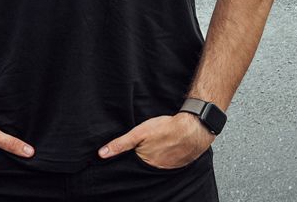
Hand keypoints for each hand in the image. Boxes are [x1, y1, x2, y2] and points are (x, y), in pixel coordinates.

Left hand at [98, 114, 213, 169]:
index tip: (135, 151)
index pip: (133, 165)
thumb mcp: (140, 132)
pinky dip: (169, 157)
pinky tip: (171, 147)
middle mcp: (156, 169)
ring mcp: (169, 167)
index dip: (132, 158)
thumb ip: (121, 143)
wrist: (194, 127)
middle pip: (145, 165)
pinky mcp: (180, 163)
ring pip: (158, 164)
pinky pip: (171, 163)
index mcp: (144, 163)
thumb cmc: (168, 128)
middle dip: (145, 158)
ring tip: (161, 145)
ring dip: (158, 157)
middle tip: (151, 145)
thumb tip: (102, 154)